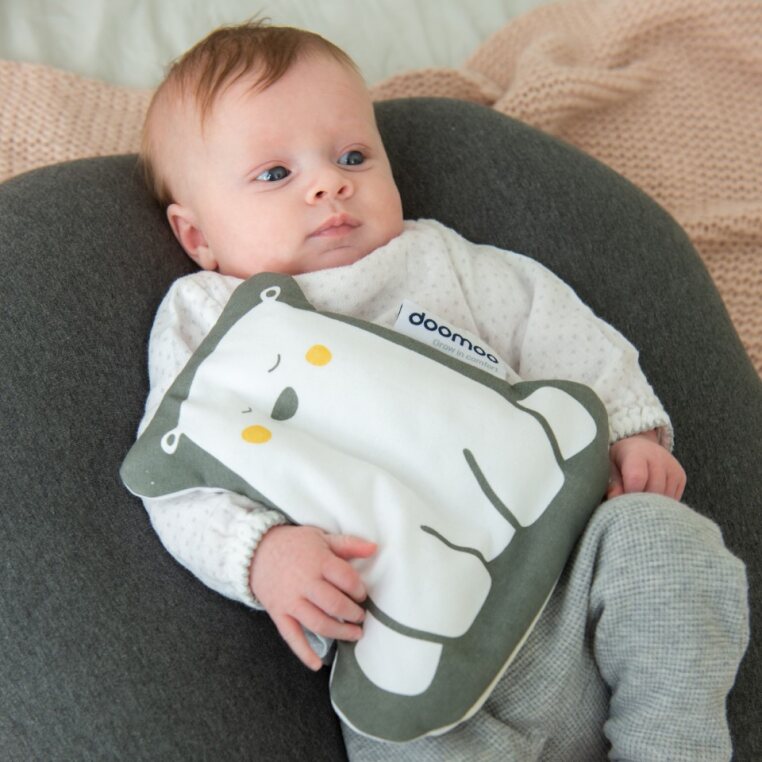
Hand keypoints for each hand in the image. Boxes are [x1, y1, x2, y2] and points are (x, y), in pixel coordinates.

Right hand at [249, 525, 376, 670]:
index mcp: (318, 561)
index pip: (346, 579)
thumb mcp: (321, 538)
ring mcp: (290, 600)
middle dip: (353, 614)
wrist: (256, 551)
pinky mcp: (279, 613)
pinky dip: (304, 652)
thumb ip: (348, 544)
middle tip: (361, 616)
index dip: (359, 590)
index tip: (362, 594)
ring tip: (354, 634)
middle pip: (334, 604)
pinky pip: (291, 636)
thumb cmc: (295, 544)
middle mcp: (304, 583)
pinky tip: (317, 664)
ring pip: (318, 623)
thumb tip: (374, 548)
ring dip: (339, 632)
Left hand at [607, 429, 685, 500]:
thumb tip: (615, 499)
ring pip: (666, 498)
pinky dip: (662, 505)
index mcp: (636, 453)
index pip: (637, 478)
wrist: (639, 446)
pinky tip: (652, 500)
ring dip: (652, 506)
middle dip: (641, 503)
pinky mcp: (681, 477)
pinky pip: (674, 499)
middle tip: (631, 506)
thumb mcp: (611, 468)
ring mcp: (672, 467)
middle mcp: (658, 457)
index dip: (629, 494)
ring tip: (640, 503)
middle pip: (653, 490)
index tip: (623, 503)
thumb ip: (613, 483)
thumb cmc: (621, 460)